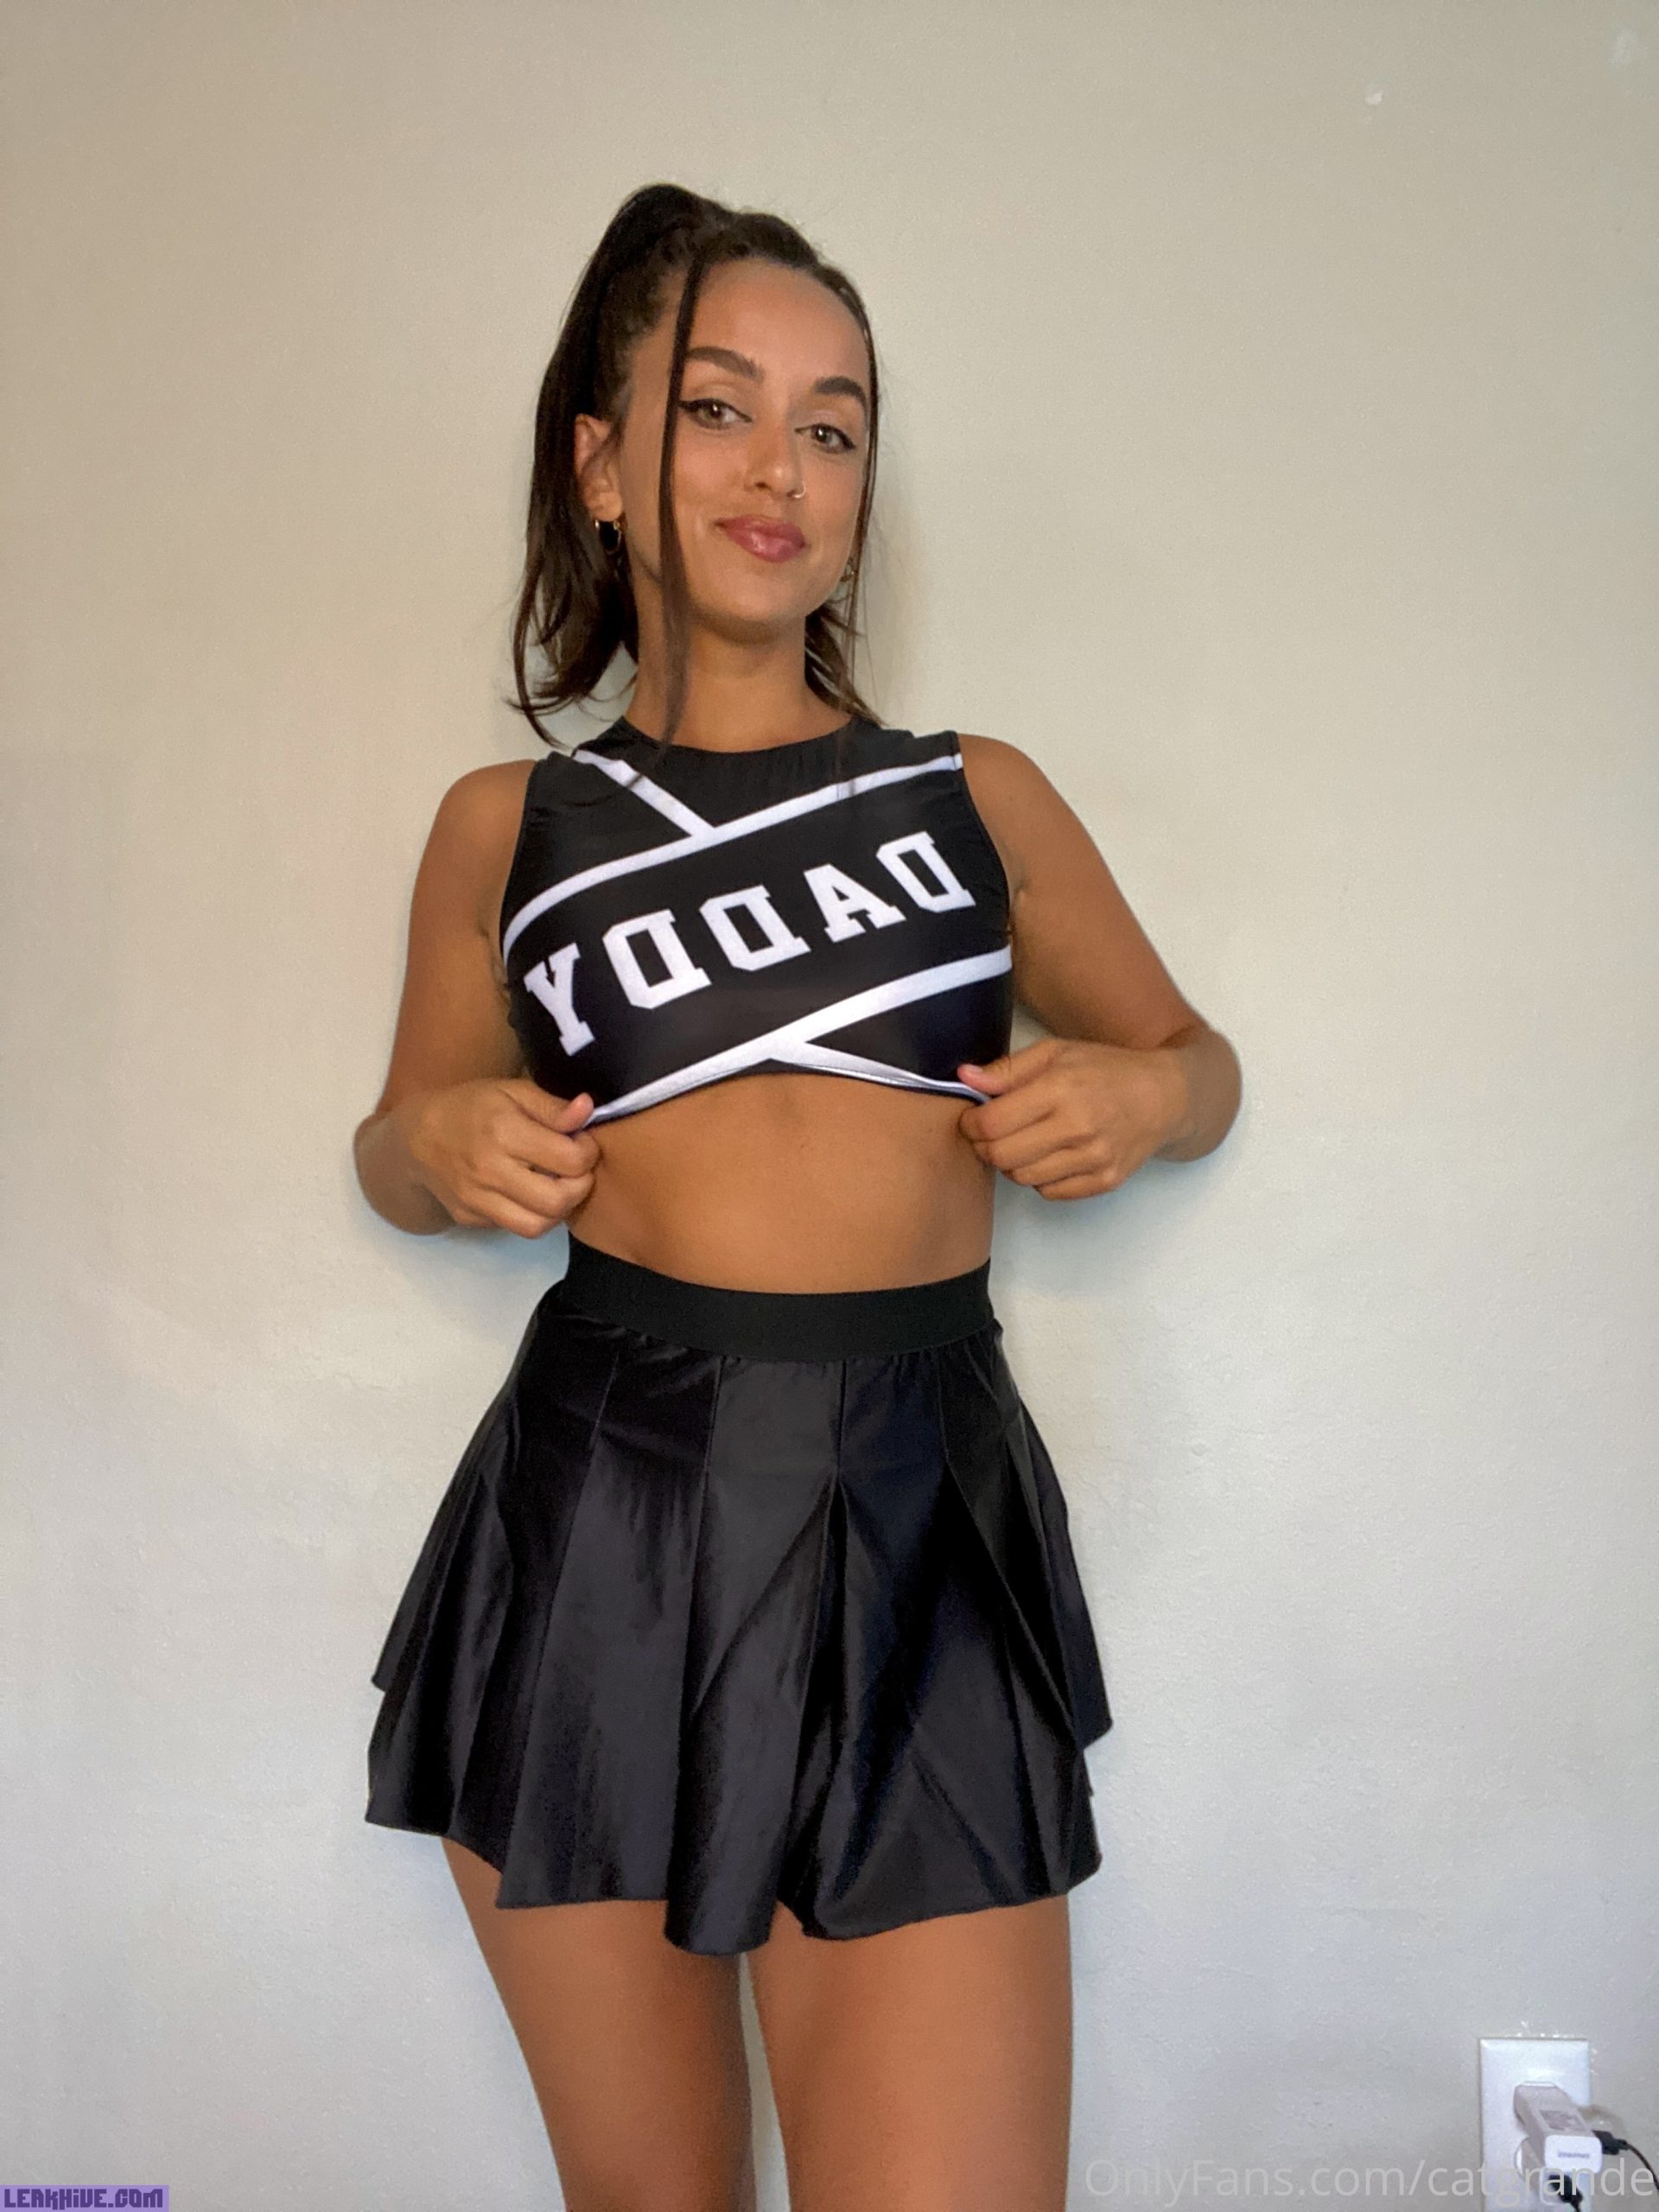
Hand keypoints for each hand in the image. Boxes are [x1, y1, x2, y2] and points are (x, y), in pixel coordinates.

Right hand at [397, 1078, 599, 1237]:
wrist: (417, 1138)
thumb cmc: (472, 1107)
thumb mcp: (511, 1091)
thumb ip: (552, 1106)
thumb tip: (588, 1110)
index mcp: (503, 1131)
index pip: (569, 1160)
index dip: (588, 1152)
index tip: (582, 1142)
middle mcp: (489, 1170)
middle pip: (557, 1201)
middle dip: (581, 1186)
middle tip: (577, 1170)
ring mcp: (477, 1199)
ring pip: (537, 1226)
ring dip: (559, 1209)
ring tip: (559, 1186)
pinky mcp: (470, 1217)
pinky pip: (515, 1227)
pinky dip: (533, 1215)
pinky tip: (532, 1193)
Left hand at [956, 1037, 1182, 1199]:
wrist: (1165, 1096)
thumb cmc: (1106, 1070)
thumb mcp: (1057, 1053)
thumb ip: (1008, 1069)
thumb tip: (964, 1077)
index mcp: (1061, 1088)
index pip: (993, 1123)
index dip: (972, 1124)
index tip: (973, 1118)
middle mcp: (1079, 1126)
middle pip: (1002, 1156)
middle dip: (985, 1146)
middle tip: (991, 1134)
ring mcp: (1094, 1158)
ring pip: (1022, 1177)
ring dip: (1012, 1163)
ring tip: (1023, 1141)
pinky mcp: (1105, 1181)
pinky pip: (1049, 1192)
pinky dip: (1040, 1177)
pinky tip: (1050, 1155)